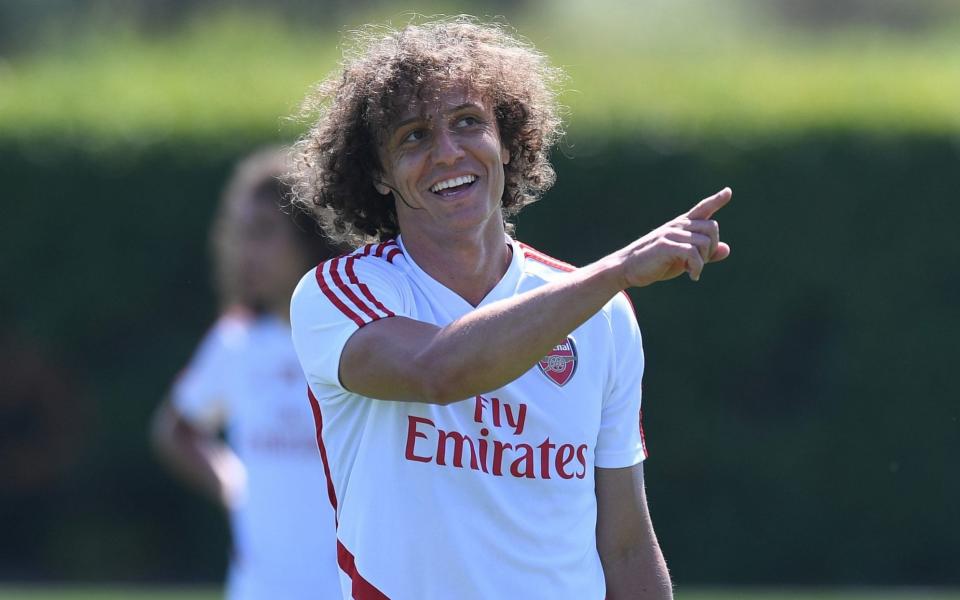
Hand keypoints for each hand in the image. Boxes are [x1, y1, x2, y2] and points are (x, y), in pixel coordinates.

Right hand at [617, 188, 731, 286]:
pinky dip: (697, 267)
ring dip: (703, 261)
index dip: (716, 200)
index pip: (702, 208)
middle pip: (712, 227)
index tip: (728, 192)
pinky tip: (692, 276)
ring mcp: (671, 234)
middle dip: (712, 247)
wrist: (626, 268)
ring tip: (692, 271)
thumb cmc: (655, 263)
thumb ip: (704, 254)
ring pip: (704, 242)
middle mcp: (677, 226)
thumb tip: (727, 249)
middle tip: (700, 263)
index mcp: (681, 226)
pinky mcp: (665, 245)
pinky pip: (693, 253)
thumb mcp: (683, 259)